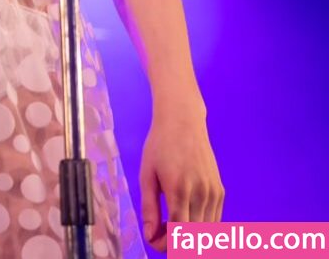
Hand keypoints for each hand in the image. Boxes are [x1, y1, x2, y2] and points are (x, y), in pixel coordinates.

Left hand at [139, 108, 224, 251]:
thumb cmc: (160, 145)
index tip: (153, 242)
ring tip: (169, 225)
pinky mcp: (220, 192)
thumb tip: (150, 235)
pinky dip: (200, 227)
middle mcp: (201, 194)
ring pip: (206, 231)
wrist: (184, 122)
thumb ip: (149, 207)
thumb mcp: (147, 173)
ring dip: (189, 237)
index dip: (166, 245)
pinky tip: (184, 218)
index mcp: (179, 189)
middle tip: (159, 234)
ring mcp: (214, 193)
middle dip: (175, 243)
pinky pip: (213, 220)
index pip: (179, 233)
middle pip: (194, 236)